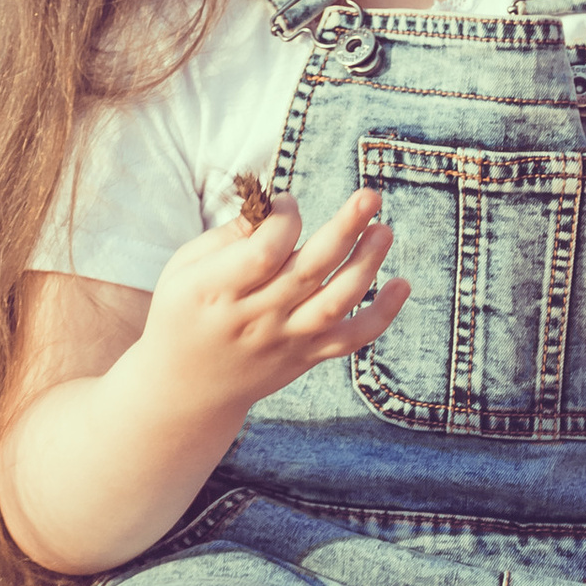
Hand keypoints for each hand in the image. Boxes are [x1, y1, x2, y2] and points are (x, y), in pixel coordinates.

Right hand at [137, 181, 408, 411]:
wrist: (188, 389)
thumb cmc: (185, 312)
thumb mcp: (183, 269)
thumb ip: (226, 238)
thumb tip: (275, 206)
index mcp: (216, 290)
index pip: (264, 252)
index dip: (285, 219)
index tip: (288, 203)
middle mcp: (255, 318)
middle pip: (309, 271)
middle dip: (344, 229)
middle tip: (371, 196)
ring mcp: (285, 340)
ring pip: (335, 302)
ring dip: (366, 265)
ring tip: (384, 230)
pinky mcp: (306, 356)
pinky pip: (351, 338)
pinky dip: (382, 314)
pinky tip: (402, 284)